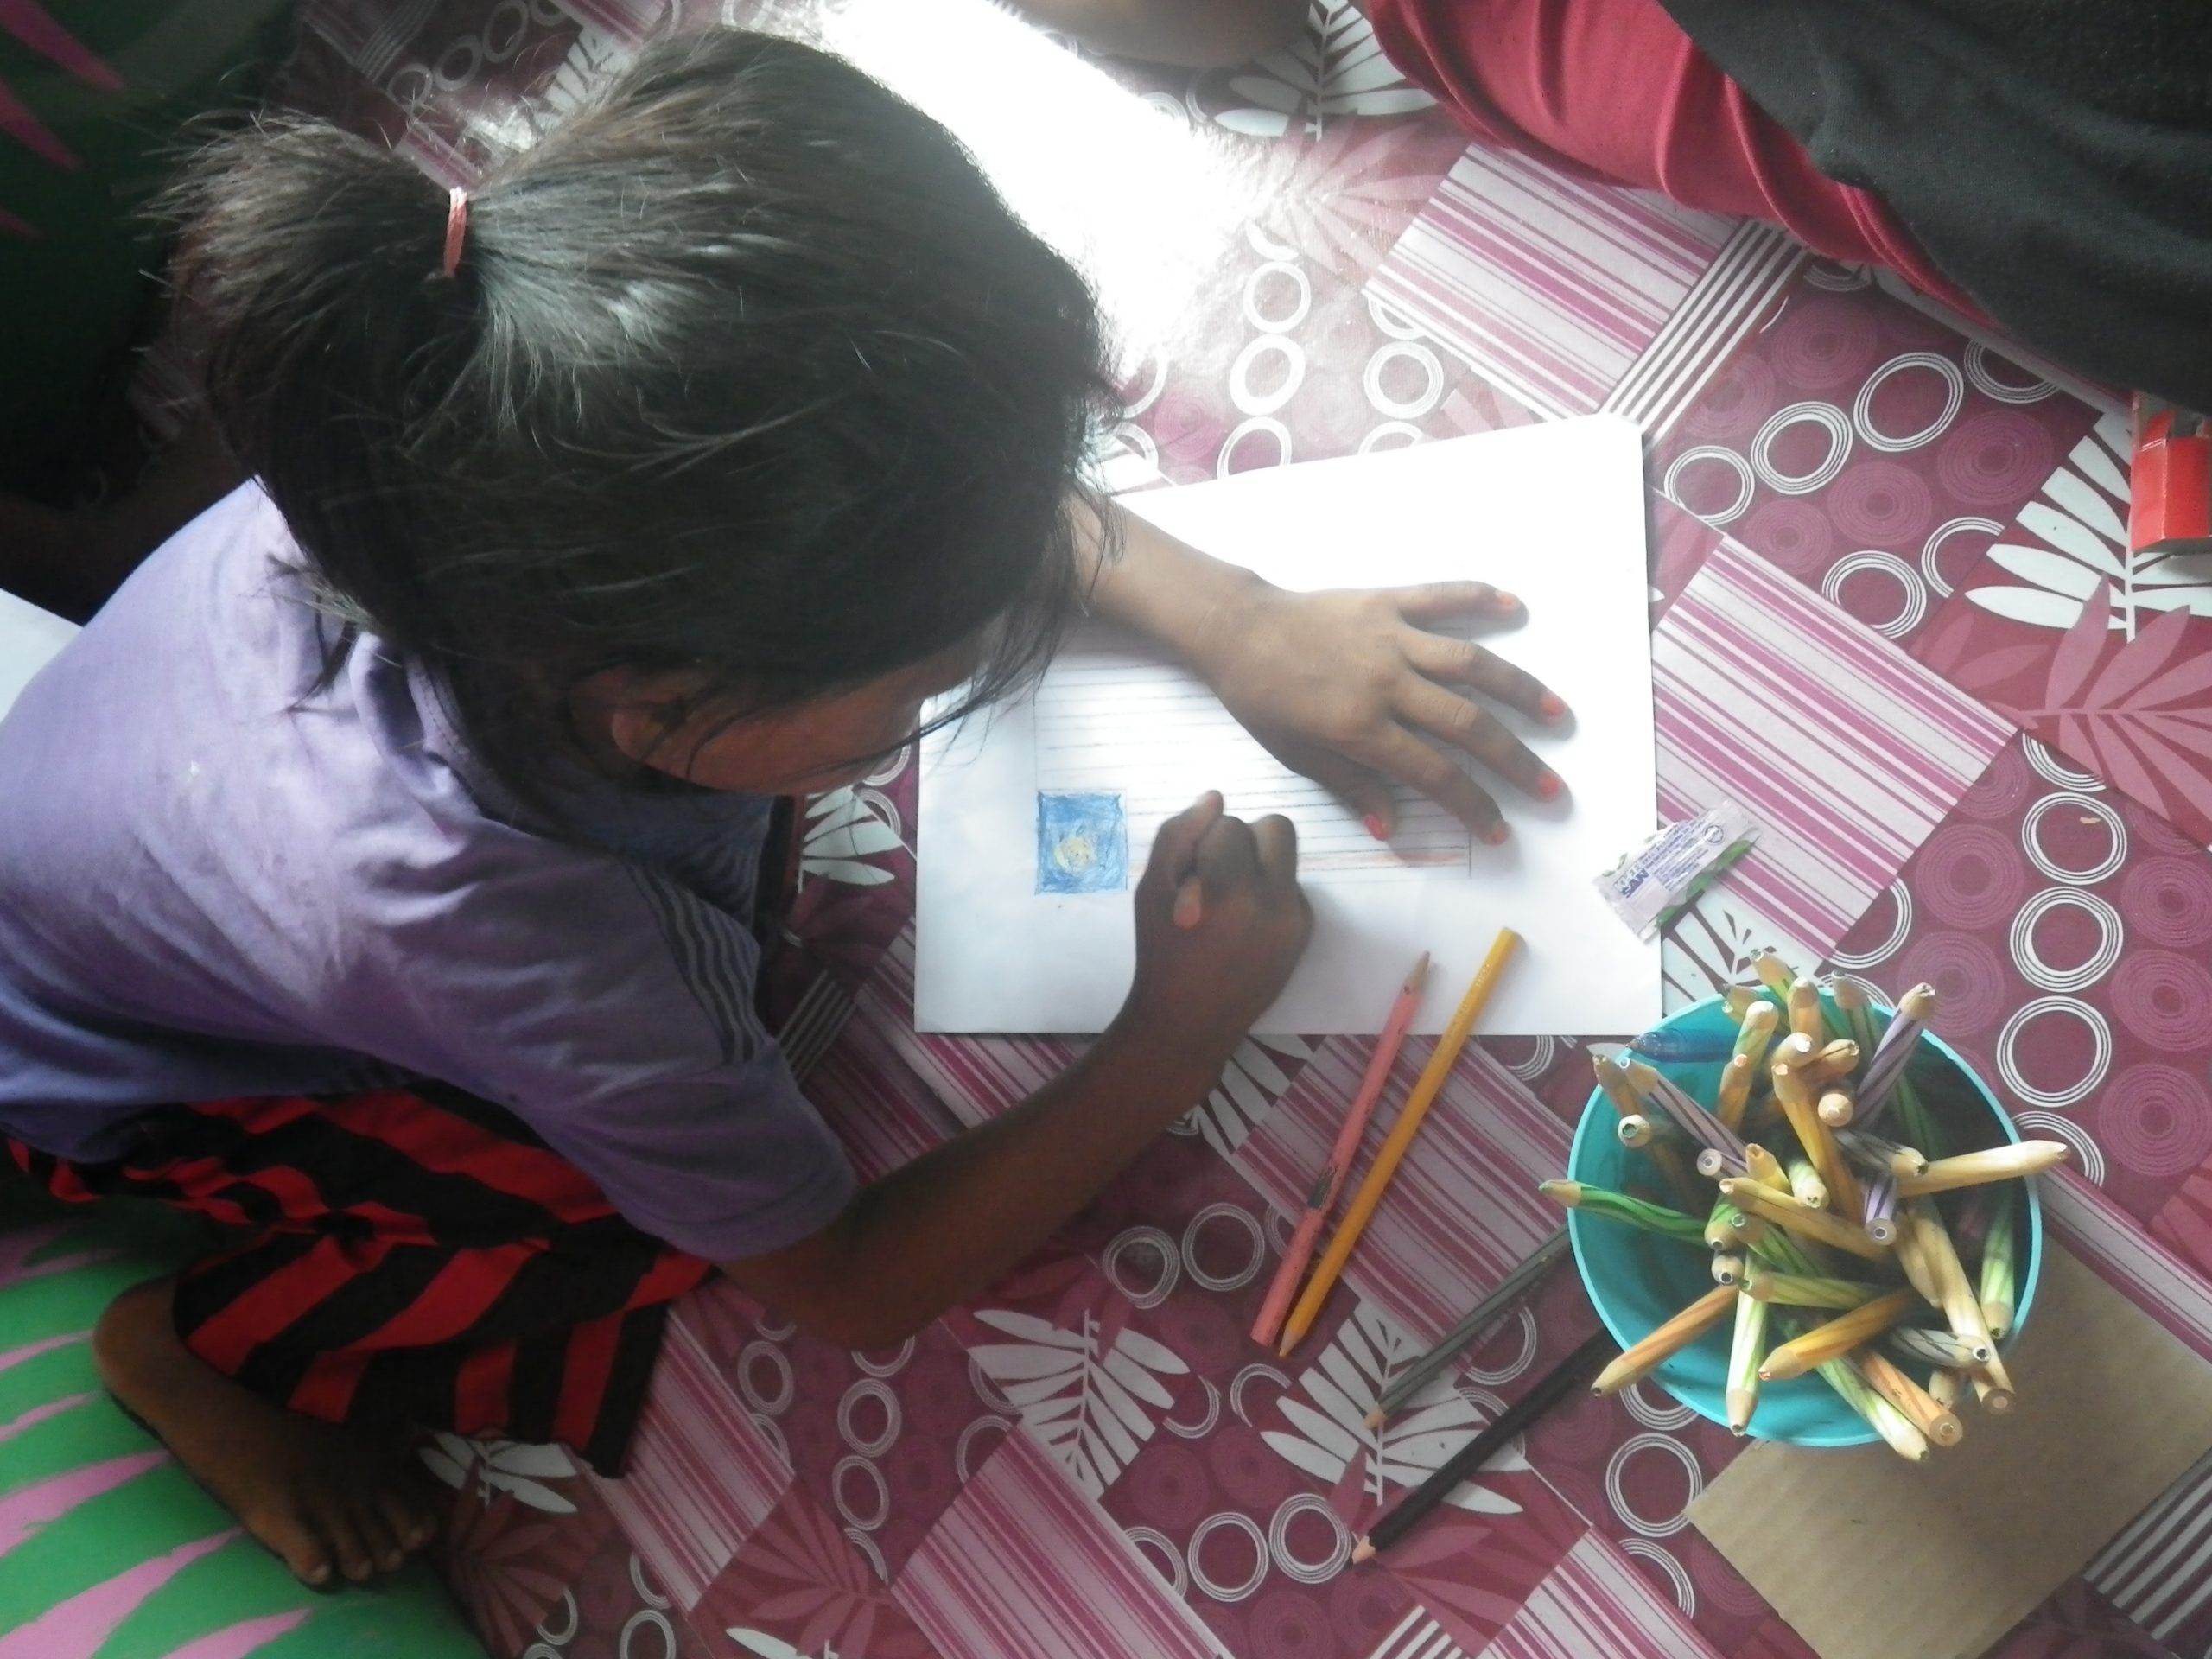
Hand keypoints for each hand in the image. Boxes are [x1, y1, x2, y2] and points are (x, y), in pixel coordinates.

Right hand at [1119, 793, 1310, 1062]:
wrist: (1188, 1023)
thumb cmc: (1161, 954)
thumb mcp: (1150, 891)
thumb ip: (1178, 836)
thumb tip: (1214, 797)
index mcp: (1229, 887)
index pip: (1230, 825)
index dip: (1204, 843)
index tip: (1190, 873)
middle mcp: (1273, 900)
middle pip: (1277, 828)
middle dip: (1245, 840)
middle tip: (1218, 870)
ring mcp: (1295, 920)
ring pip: (1288, 858)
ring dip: (1260, 864)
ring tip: (1230, 897)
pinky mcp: (1305, 936)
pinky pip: (1293, 890)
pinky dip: (1270, 895)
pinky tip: (1244, 924)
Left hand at [1188, 578, 1568, 843]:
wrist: (1236, 631)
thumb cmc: (1263, 700)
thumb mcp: (1297, 755)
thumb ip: (1351, 787)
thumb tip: (1393, 828)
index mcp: (1362, 727)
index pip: (1435, 775)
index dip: (1474, 807)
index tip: (1501, 829)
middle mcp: (1387, 682)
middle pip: (1468, 726)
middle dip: (1516, 762)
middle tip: (1552, 789)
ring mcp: (1391, 637)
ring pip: (1471, 662)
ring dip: (1519, 688)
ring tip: (1556, 713)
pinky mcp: (1386, 601)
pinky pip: (1440, 597)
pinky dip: (1478, 598)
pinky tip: (1514, 606)